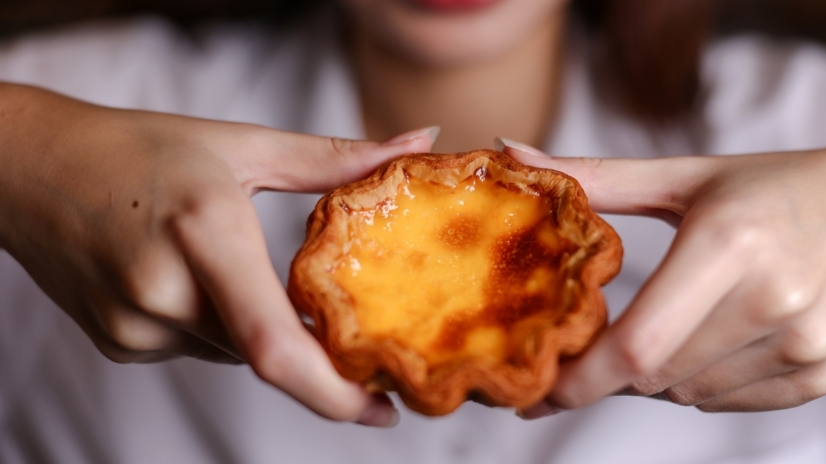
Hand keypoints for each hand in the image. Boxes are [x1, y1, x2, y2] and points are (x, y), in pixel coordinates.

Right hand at [0, 83, 437, 426]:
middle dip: (308, 347)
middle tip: (338, 326)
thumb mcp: (243, 144)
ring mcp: (134, 326)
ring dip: (258, 326)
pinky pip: (196, 347)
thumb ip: (337, 158)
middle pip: (264, 350)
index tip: (383, 407)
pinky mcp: (119, 344)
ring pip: (233, 351)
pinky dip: (218, 324)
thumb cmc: (140, 148)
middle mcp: (164, 291)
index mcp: (205, 233)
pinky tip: (195, 276)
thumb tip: (419, 142)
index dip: (334, 392)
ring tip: (235, 264)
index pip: (273, 343)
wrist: (30, 168)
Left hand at [497, 138, 825, 414]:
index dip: (577, 380)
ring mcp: (802, 344)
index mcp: (728, 245)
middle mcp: (772, 300)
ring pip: (685, 393)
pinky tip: (712, 336)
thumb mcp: (686, 176)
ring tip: (670, 319)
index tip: (537, 389)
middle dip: (609, 369)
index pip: (635, 346)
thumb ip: (595, 176)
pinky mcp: (819, 375)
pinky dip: (699, 380)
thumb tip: (509, 151)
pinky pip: (726, 402)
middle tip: (593, 343)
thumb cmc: (781, 186)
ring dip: (656, 372)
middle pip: (652, 376)